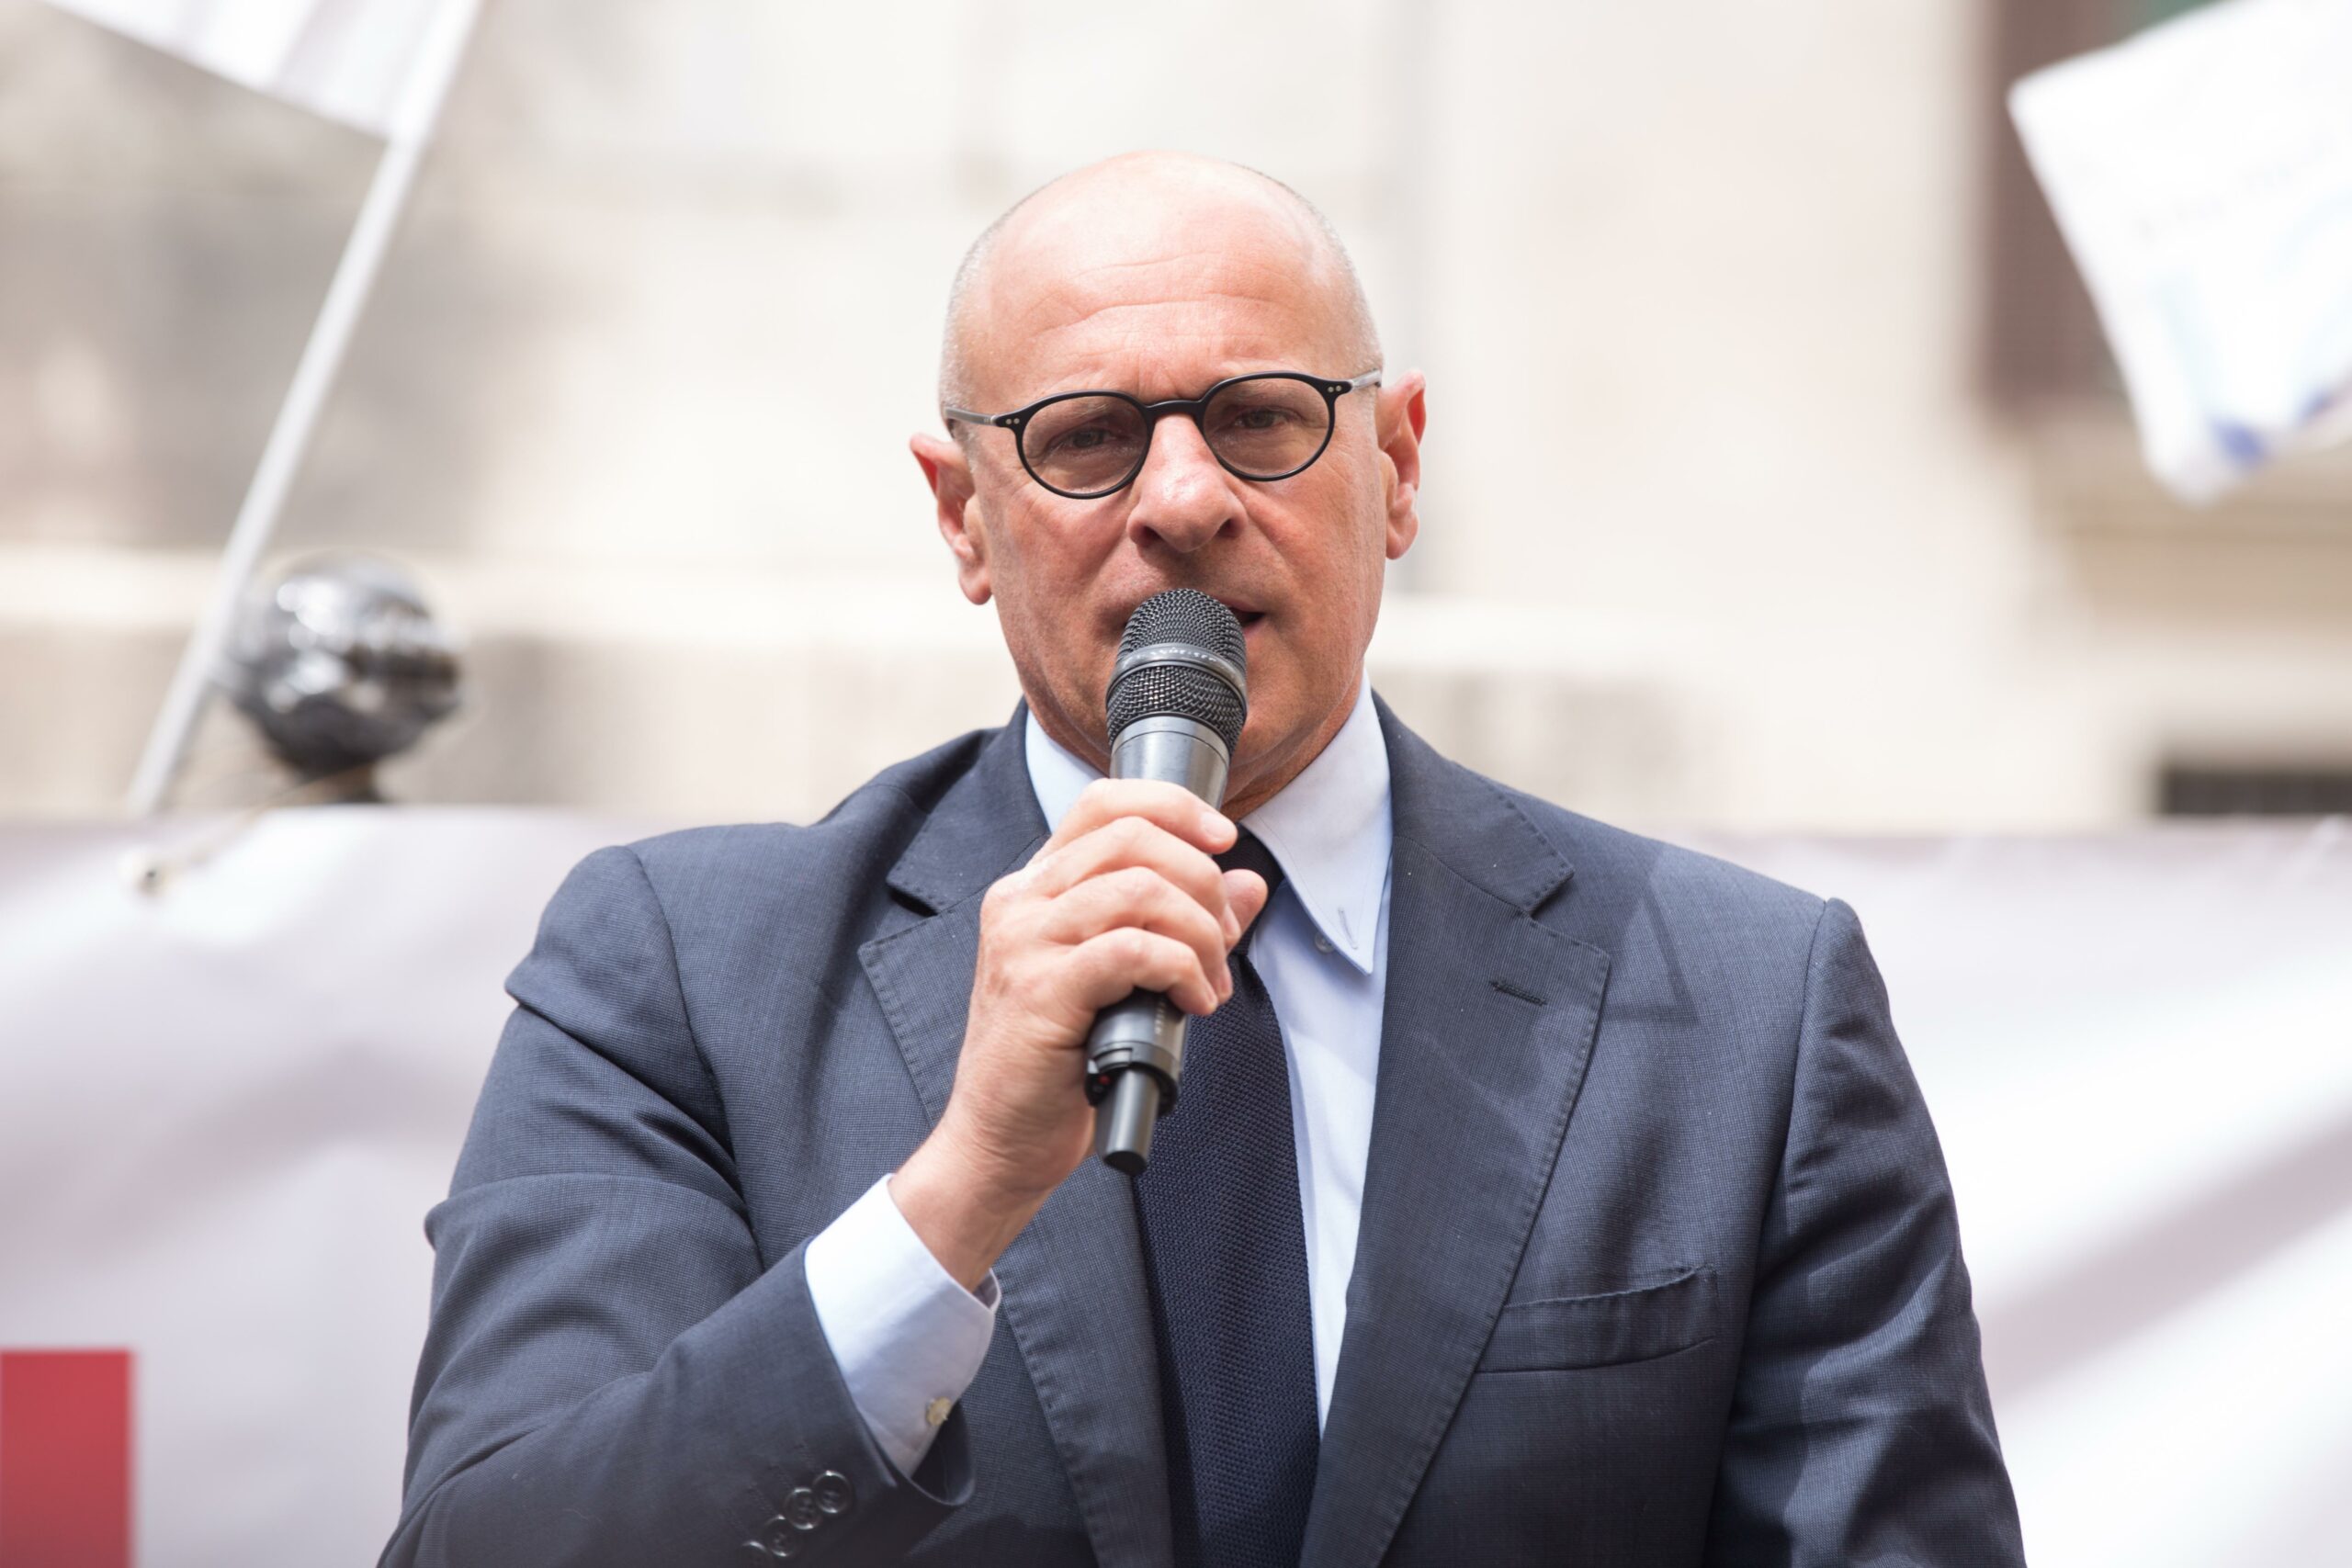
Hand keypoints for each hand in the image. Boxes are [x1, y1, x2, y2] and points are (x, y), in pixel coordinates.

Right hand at [890, 779, 1271, 1289]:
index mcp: (1035, 888)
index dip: (1174, 807)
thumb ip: (1183, 924)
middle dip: (1202, 880)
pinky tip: (1194, 1002)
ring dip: (1198, 932)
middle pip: (1131, 837)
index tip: (1224, 841)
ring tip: (1210, 979)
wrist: (1001, 1140)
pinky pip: (1132, 949)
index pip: (1103, 803)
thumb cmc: (1059, 1065)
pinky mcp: (1039, 989)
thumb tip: (1248, 885)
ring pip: (1139, 889)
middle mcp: (1021, 902)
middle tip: (1223, 939)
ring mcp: (1024, 942)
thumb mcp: (1127, 979)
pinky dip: (1181, 968)